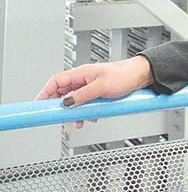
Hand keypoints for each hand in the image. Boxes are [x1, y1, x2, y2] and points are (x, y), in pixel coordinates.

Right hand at [35, 56, 154, 128]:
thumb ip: (82, 96)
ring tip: (80, 121)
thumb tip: (65, 103)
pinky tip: (92, 117)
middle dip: (61, 106)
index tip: (39, 105)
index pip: (56, 81)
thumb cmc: (125, 75)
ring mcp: (91, 86)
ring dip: (75, 112)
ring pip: (74, 100)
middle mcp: (84, 79)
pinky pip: (86, 104)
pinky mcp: (98, 93)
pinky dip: (86, 112)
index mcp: (82, 73)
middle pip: (63, 93)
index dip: (45, 93)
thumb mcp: (101, 87)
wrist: (142, 76)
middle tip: (61, 117)